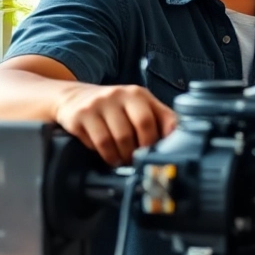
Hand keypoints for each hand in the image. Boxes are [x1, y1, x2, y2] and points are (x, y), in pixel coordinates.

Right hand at [55, 82, 176, 165]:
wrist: (74, 97)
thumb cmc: (115, 105)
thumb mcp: (139, 105)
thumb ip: (161, 118)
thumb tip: (180, 138)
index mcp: (136, 94)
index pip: (149, 120)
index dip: (153, 141)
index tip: (153, 153)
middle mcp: (116, 96)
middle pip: (130, 133)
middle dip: (135, 152)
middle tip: (136, 160)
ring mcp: (95, 106)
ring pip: (112, 141)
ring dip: (120, 157)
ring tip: (123, 160)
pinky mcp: (77, 117)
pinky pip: (94, 143)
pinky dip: (104, 154)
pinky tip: (108, 155)